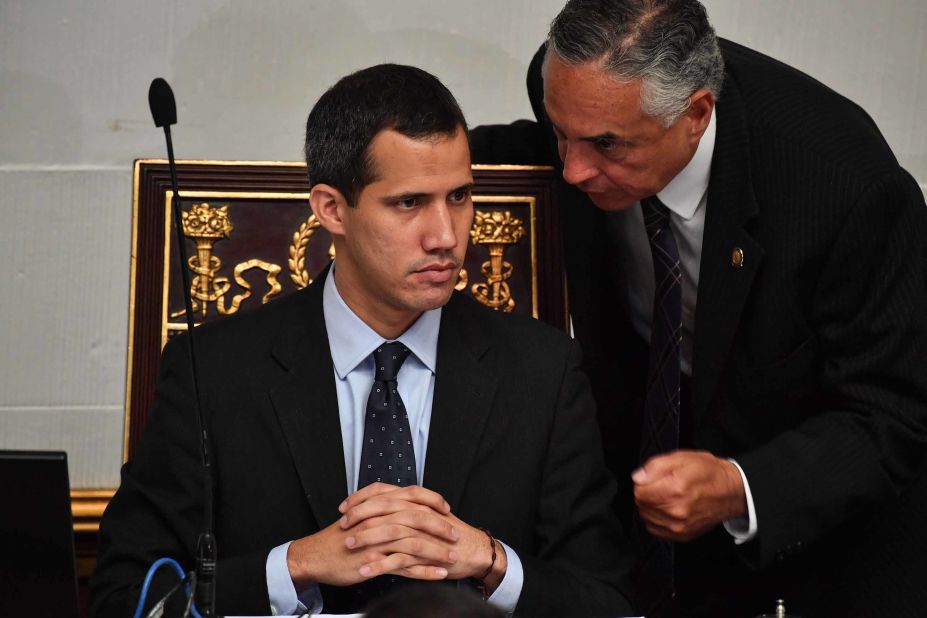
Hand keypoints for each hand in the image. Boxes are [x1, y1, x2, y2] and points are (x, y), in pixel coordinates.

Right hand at [286, 484, 454, 587]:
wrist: (316, 555)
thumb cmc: (338, 537)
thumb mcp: (360, 513)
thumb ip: (381, 506)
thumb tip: (402, 504)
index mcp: (378, 505)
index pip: (412, 495)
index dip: (432, 500)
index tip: (446, 508)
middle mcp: (379, 519)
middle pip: (418, 518)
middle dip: (440, 527)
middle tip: (455, 534)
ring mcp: (378, 541)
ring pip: (415, 543)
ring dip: (437, 551)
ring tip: (452, 557)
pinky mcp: (375, 561)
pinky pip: (405, 566)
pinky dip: (424, 571)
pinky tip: (438, 574)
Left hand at [342, 483, 507, 589]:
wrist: (474, 551)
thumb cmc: (448, 535)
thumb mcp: (425, 515)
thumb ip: (405, 509)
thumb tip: (380, 507)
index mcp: (415, 501)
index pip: (383, 491)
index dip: (361, 498)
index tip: (345, 507)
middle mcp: (418, 511)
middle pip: (383, 507)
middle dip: (359, 516)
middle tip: (343, 525)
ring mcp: (422, 532)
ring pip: (389, 530)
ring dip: (366, 538)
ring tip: (349, 545)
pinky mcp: (425, 553)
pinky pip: (398, 558)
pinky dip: (379, 564)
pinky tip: (365, 569)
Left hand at [632, 450, 746, 541]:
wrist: (731, 492)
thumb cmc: (709, 473)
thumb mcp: (681, 458)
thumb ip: (655, 466)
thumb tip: (638, 477)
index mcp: (676, 488)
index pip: (639, 490)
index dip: (643, 482)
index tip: (653, 478)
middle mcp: (677, 510)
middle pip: (641, 504)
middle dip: (647, 493)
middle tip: (663, 485)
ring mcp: (679, 526)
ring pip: (646, 516)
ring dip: (652, 506)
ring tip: (668, 496)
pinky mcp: (682, 535)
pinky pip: (654, 529)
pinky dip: (657, 519)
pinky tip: (669, 509)